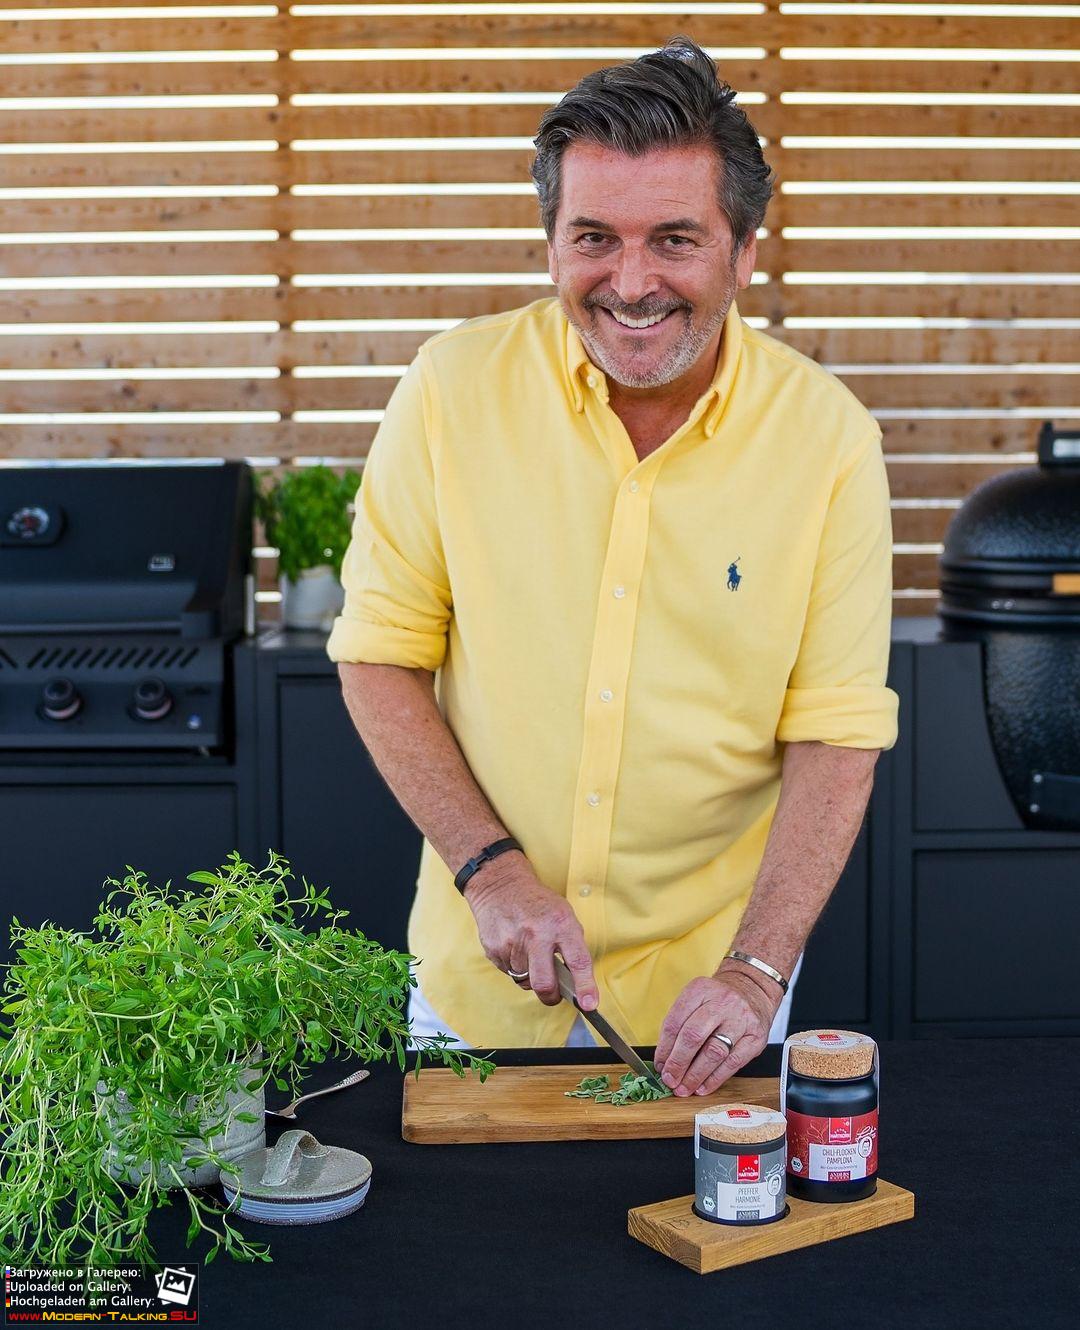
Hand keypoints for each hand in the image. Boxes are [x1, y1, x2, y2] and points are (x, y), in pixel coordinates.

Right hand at [463, 855, 598, 1008]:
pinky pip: (509, 973)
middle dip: (551, 996)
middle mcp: (537, 934)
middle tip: (553, 994)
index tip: (589, 1004)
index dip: (585, 987)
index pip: (578, 961)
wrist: (500, 885)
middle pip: (544, 984)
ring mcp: (513, 942)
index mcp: (561, 924)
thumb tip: (576, 983)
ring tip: (529, 952)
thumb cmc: (538, 904)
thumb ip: (571, 946)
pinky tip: (514, 947)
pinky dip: (515, 967)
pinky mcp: (494, 949)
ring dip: (530, 975)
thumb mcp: (563, 915)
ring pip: (525, 981)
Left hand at [653, 969, 778, 1095]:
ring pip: (714, 1052)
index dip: (664, 1048)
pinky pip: (733, 1063)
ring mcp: (741, 1019)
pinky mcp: (756, 1038)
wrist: (752, 990)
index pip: (675, 1022)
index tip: (659, 1066)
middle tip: (670, 1080)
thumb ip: (679, 1026)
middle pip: (693, 1036)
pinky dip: (715, 1079)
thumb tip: (665, 1062)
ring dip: (695, 1075)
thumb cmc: (717, 1000)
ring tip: (684, 1088)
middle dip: (678, 1063)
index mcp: (699, 990)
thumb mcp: (696, 999)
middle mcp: (722, 1002)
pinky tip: (703, 1087)